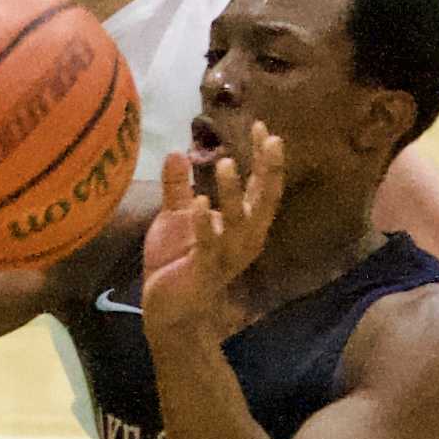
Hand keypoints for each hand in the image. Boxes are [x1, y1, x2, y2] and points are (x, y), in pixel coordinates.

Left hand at [142, 128, 285, 337]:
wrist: (168, 312)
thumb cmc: (177, 265)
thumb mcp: (176, 218)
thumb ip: (178, 187)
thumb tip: (177, 152)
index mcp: (241, 225)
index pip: (261, 187)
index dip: (265, 158)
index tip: (262, 126)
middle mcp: (243, 240)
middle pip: (264, 202)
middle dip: (269, 171)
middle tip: (270, 140)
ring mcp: (226, 256)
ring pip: (239, 222)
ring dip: (234, 193)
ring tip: (227, 162)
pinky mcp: (204, 271)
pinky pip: (209, 245)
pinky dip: (206, 223)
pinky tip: (201, 200)